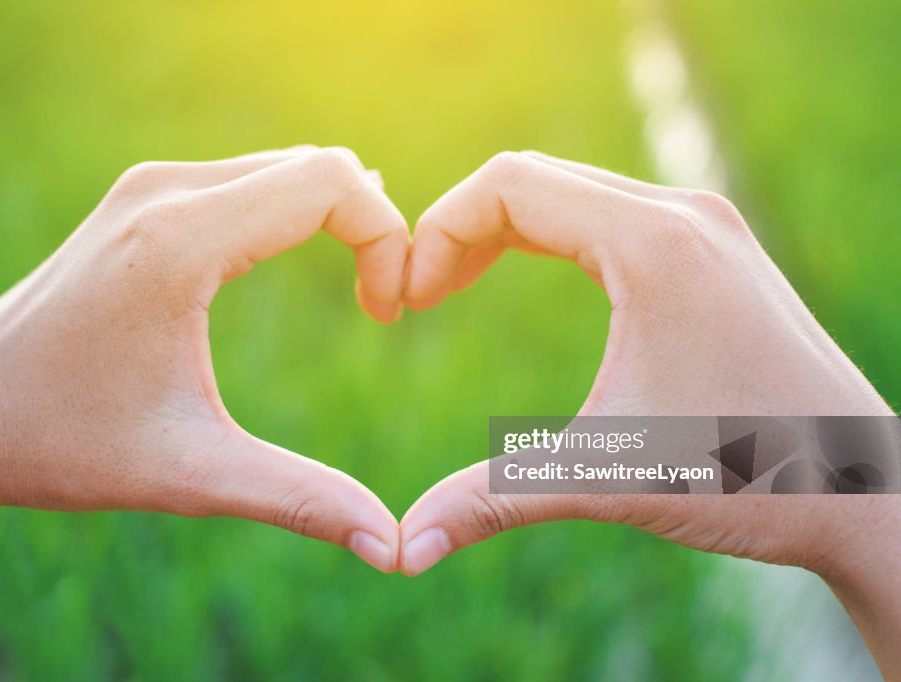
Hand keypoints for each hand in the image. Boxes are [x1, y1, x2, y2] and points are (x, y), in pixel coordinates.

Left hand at [0, 146, 408, 590]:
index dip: (387, 236)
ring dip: (336, 219)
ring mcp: (147, 191)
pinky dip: (294, 214)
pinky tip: (298, 267)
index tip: (390, 311)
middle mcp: (162, 194)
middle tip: (384, 305)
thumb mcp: (191, 473)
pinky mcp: (139, 205)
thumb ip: (301, 500)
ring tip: (364, 291)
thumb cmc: (61, 443)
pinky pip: (246, 182)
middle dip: (372, 227)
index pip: (329, 181)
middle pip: (315, 165)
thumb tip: (393, 547)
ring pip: (283, 169)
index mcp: (179, 241)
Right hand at [399, 152, 900, 674]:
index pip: (510, 185)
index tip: (406, 301)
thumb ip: (497, 497)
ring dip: (500, 230)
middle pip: (533, 178)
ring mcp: (703, 229)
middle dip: (459, 230)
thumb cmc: (755, 476)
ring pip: (570, 192)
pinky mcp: (712, 253)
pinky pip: (604, 214)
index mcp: (654, 245)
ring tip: (450, 287)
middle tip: (417, 297)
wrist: (870, 492)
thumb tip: (404, 548)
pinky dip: (545, 236)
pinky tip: (520, 277)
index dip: (437, 233)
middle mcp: (683, 216)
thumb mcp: (612, 475)